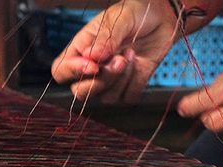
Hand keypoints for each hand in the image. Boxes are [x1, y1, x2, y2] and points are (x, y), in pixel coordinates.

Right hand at [51, 0, 177, 103]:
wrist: (161, 17)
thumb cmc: (135, 13)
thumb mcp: (119, 18)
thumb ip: (106, 38)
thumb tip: (92, 57)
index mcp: (80, 49)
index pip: (61, 71)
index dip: (73, 72)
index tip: (94, 65)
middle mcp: (92, 69)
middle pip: (81, 92)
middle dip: (101, 81)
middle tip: (118, 60)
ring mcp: (110, 81)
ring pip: (106, 97)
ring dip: (121, 78)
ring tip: (130, 53)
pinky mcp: (129, 87)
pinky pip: (127, 98)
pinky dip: (135, 82)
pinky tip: (138, 62)